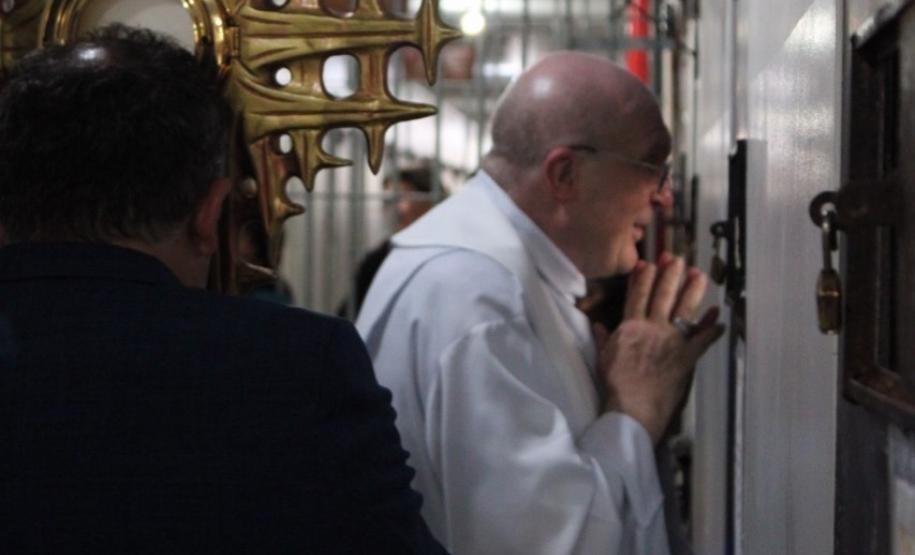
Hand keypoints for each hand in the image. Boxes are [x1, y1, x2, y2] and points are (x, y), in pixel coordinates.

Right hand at [595, 254, 724, 443]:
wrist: (634, 407)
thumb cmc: (616, 385)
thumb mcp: (604, 358)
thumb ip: (602, 339)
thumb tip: (597, 325)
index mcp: (631, 327)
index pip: (638, 295)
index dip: (644, 278)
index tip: (649, 263)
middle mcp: (653, 328)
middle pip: (663, 295)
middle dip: (671, 274)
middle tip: (677, 258)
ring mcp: (672, 340)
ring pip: (685, 309)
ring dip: (693, 290)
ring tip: (699, 274)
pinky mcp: (687, 356)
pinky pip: (703, 339)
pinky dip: (713, 328)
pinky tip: (720, 318)